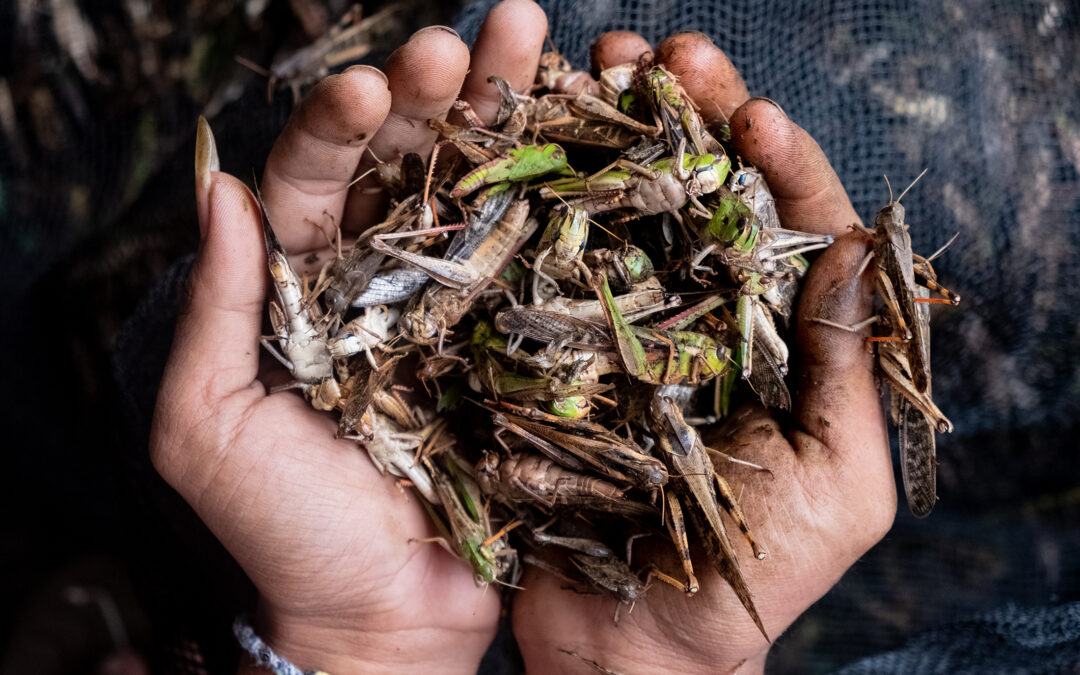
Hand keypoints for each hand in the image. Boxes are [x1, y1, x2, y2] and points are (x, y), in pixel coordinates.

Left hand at [149, 2, 552, 672]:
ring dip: (507, 113)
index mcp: (306, 288)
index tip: (374, 82)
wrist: (388, 617)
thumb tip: (219, 189)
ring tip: (538, 42)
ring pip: (480, 189)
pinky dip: (561, 189)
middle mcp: (384, 280)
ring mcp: (461, 305)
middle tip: (481, 34)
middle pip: (410, 163)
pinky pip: (541, 254)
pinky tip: (584, 127)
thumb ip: (215, 310)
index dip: (342, 123)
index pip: (319, 178)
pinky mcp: (522, 339)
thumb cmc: (286, 534)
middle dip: (440, 93)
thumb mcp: (210, 427)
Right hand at [511, 32, 895, 673]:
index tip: (749, 110)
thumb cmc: (747, 578)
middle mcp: (700, 319)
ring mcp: (622, 332)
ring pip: (623, 217)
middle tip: (660, 52)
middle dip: (685, 120)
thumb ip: (851, 369)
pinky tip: (526, 151)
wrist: (631, 654)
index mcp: (779, 341)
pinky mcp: (553, 356)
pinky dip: (539, 209)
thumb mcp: (838, 487)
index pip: (790, 227)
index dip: (775, 161)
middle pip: (701, 199)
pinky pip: (550, 271)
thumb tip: (857, 243)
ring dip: (608, 140)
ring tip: (593, 69)